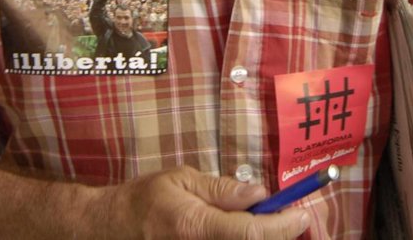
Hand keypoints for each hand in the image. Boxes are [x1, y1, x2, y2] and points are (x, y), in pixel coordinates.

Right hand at [99, 165, 309, 239]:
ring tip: (267, 224)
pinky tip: (247, 233)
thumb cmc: (145, 200)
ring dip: (262, 239)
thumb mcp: (182, 180)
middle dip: (279, 235)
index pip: (253, 233)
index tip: (303, 213)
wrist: (109, 229)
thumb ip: (222, 190)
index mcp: (195, 227)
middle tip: (292, 219)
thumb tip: (260, 194)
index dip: (284, 226)